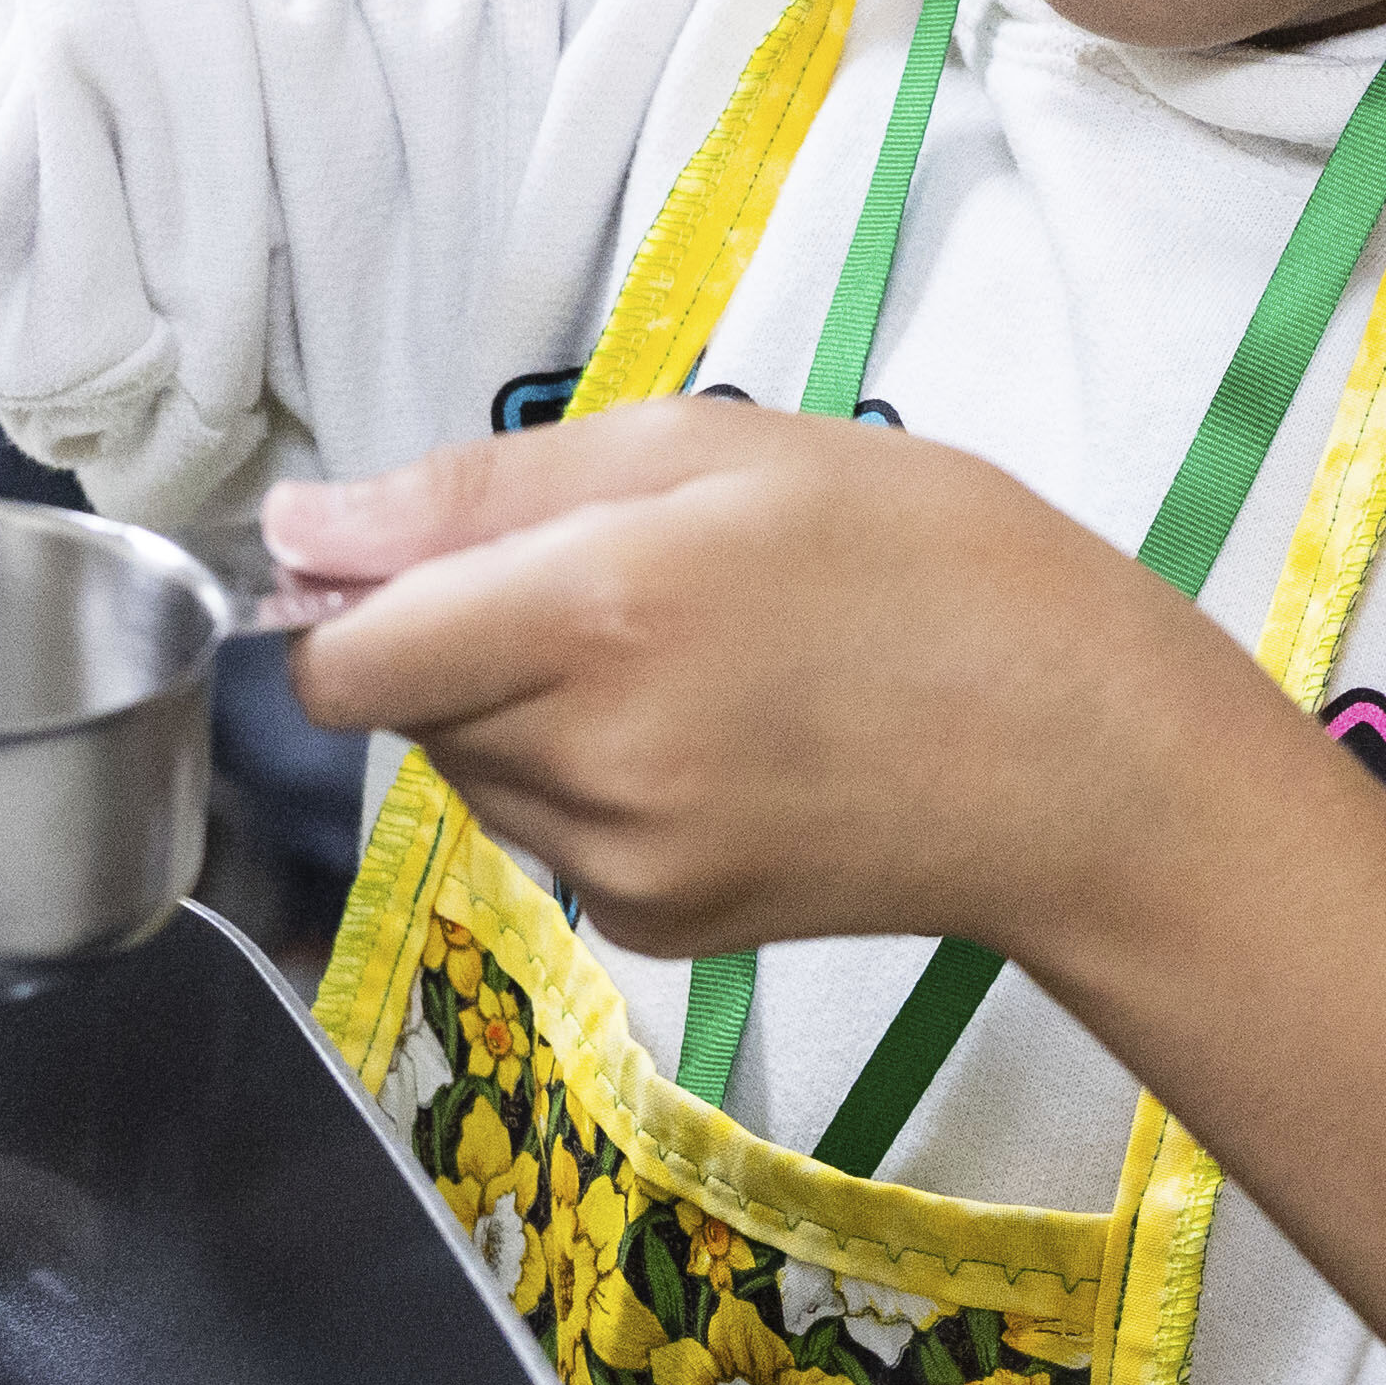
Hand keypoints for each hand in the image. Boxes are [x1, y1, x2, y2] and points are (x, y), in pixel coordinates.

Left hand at [272, 403, 1274, 961]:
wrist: (1086, 763)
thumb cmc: (927, 560)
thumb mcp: (720, 448)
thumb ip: (488, 491)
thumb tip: (299, 535)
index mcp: (596, 615)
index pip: (340, 657)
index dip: (349, 598)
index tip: (419, 556)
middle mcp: (587, 763)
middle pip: (404, 711)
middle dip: (461, 639)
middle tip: (626, 581)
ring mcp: (620, 869)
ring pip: (475, 775)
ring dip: (523, 710)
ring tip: (685, 657)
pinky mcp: (658, 935)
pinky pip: (552, 840)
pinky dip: (588, 785)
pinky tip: (713, 741)